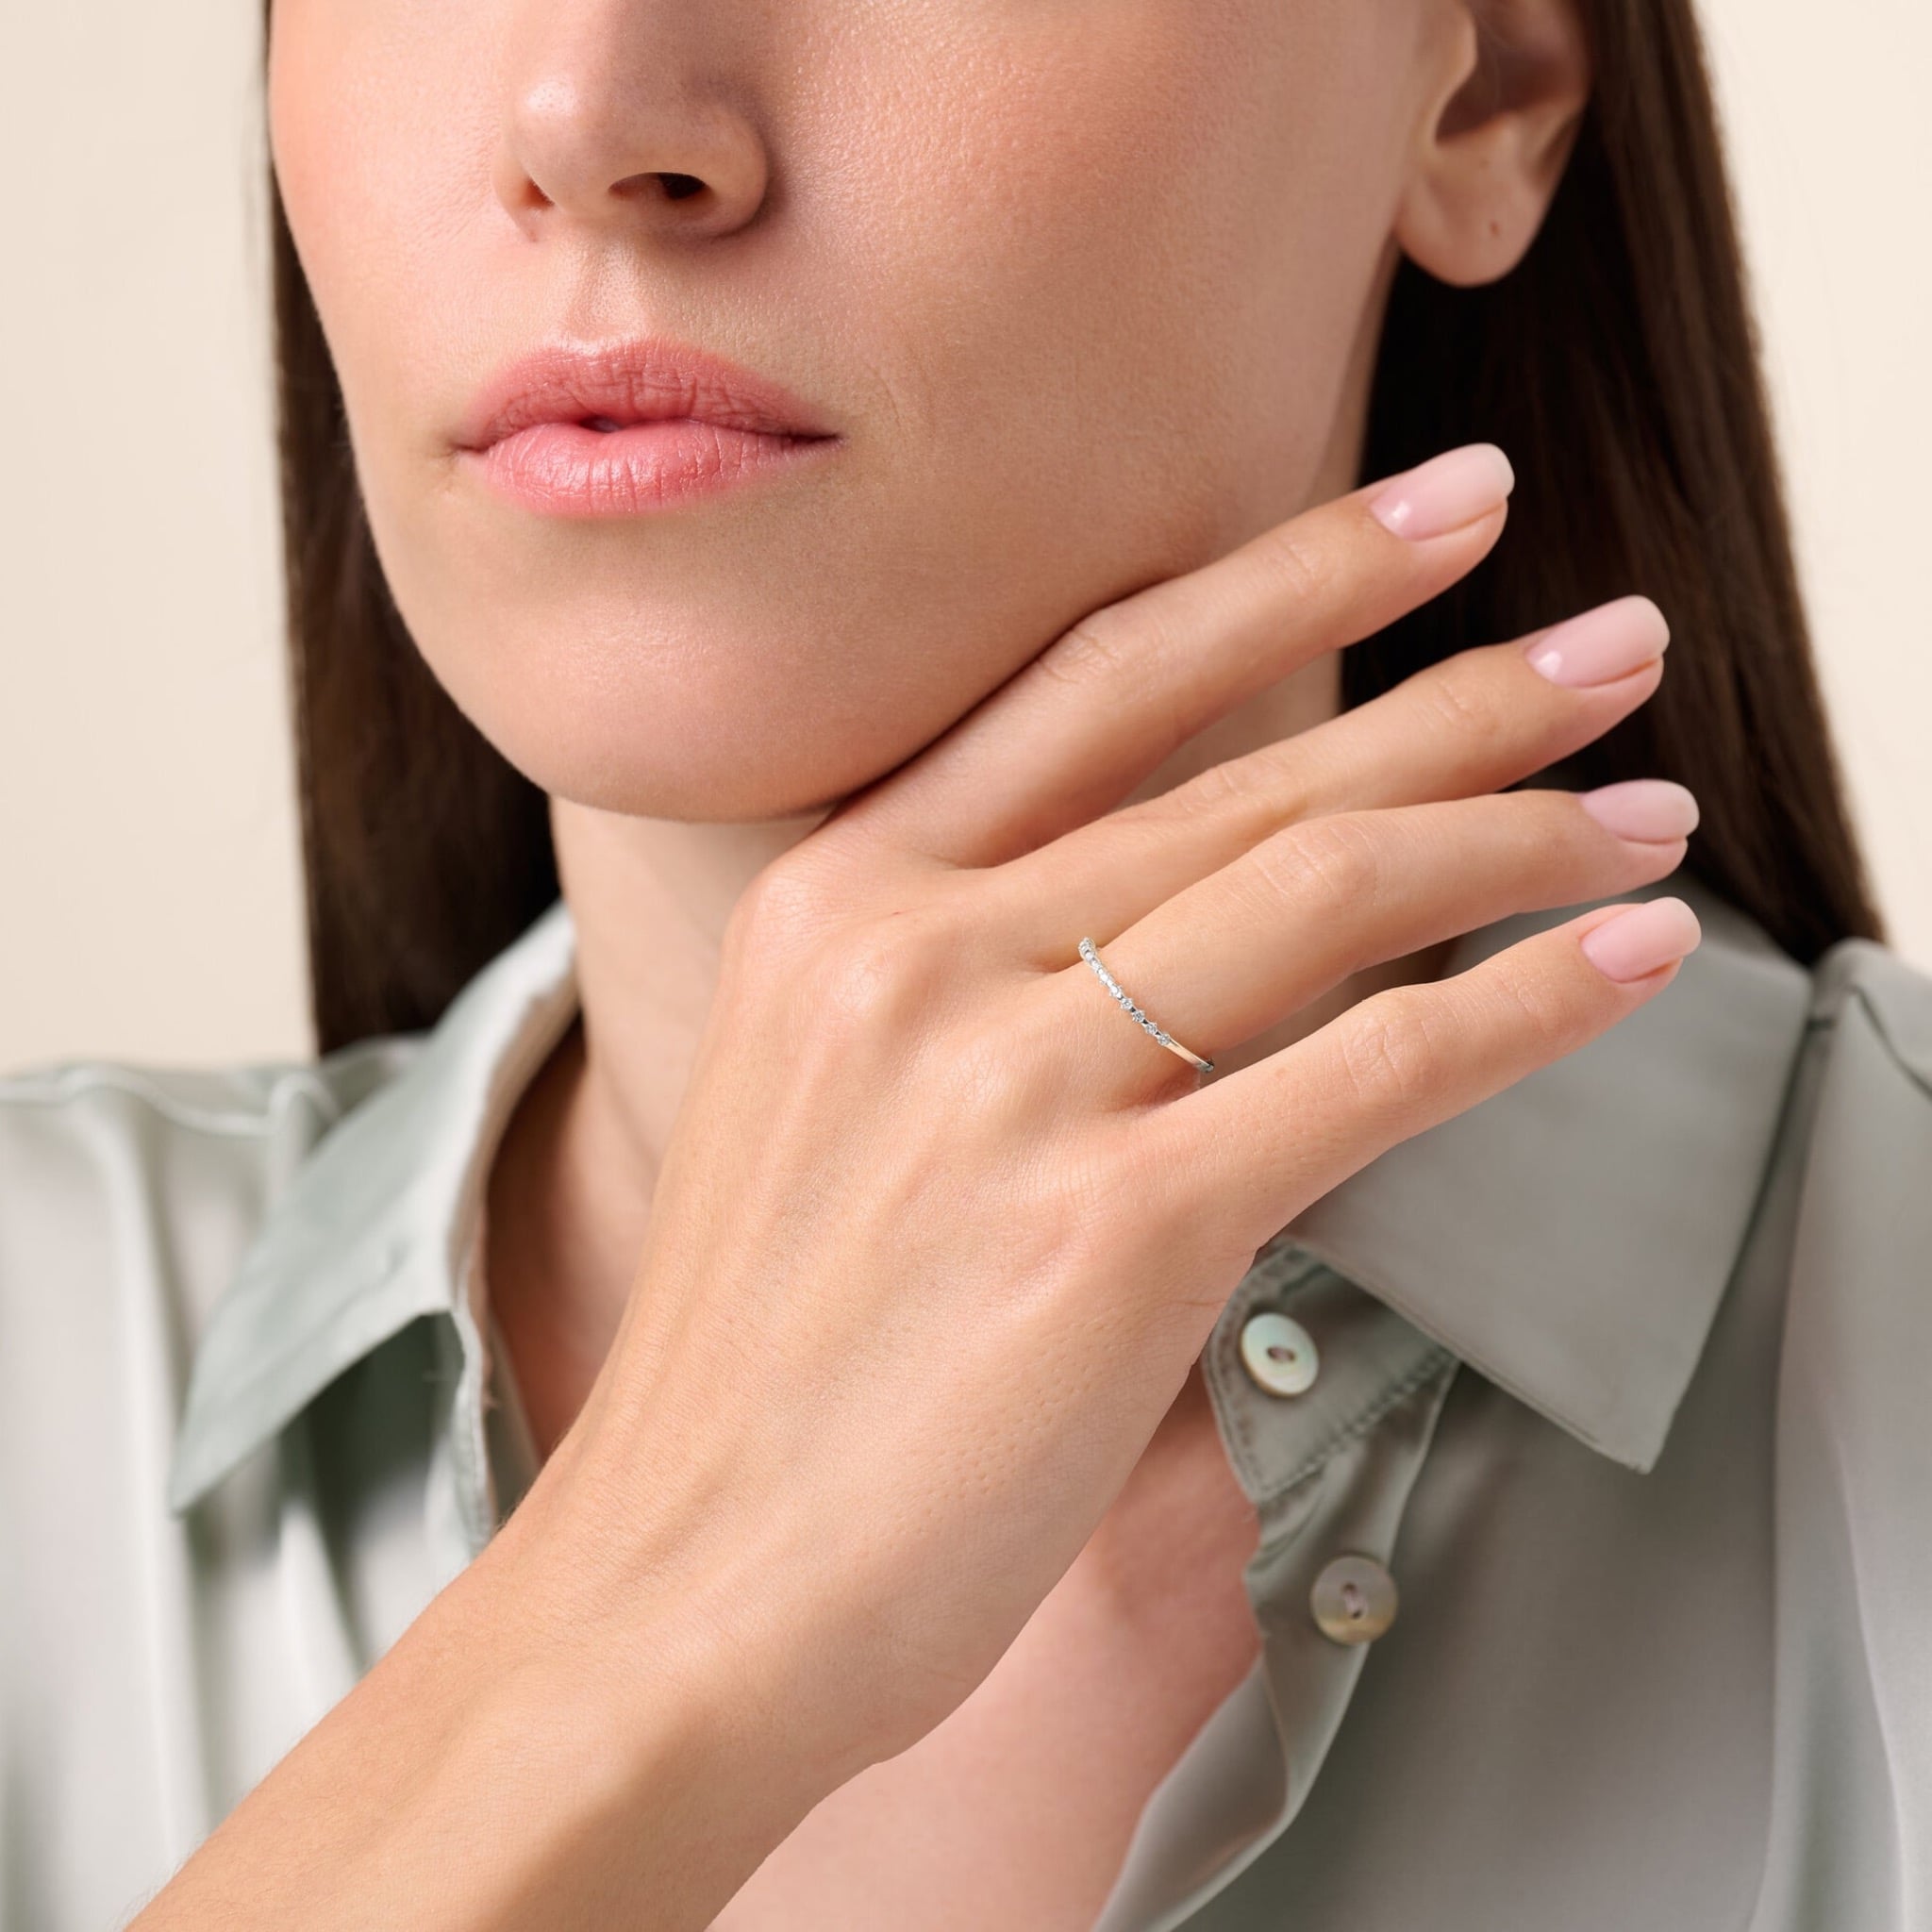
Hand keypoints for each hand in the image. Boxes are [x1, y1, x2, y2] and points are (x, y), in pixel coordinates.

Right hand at [532, 442, 1694, 1791]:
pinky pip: (1368, 1073)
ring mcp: (1004, 1083)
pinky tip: (1623, 968)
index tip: (1434, 513)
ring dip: (1518, 836)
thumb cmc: (771, 1366)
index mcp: (835, 900)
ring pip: (1318, 891)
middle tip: (1614, 643)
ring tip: (1643, 811)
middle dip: (1462, 692)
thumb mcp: (836, 1108)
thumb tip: (1201, 943)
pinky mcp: (1105, 1231)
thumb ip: (989, 994)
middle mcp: (911, 952)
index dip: (1286, 573)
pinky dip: (1521, 1010)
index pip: (1098, 677)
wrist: (683, 1587)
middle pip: (1243, 769)